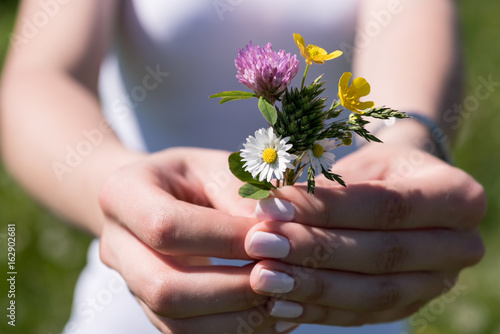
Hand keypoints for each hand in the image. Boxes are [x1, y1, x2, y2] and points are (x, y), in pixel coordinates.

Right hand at [98, 148, 298, 333]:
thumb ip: (243, 194)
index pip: (166, 227)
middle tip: (282, 278)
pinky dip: (232, 328)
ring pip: (175, 321)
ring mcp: (130, 281)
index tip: (273, 239)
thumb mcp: (217, 167)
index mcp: (122, 194)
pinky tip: (268, 315)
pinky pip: (186, 333)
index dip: (223, 239)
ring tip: (281, 300)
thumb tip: (278, 230)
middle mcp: (116, 244)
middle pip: (163, 287)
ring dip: (236, 318)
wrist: (163, 195)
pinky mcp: (151, 306)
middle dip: (231, 289)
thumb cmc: (195, 176)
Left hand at [243, 143, 485, 325]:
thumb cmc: (378, 169)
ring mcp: (436, 283)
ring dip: (312, 287)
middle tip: (260, 243)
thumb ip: (323, 182)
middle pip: (381, 254)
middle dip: (314, 250)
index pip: (385, 206)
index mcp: (458, 196)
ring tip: (263, 276)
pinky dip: (317, 311)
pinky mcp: (408, 305)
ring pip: (372, 293)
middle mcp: (459, 245)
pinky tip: (279, 304)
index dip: (325, 208)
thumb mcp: (361, 162)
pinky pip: (361, 315)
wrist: (404, 193)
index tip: (271, 206)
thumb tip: (264, 197)